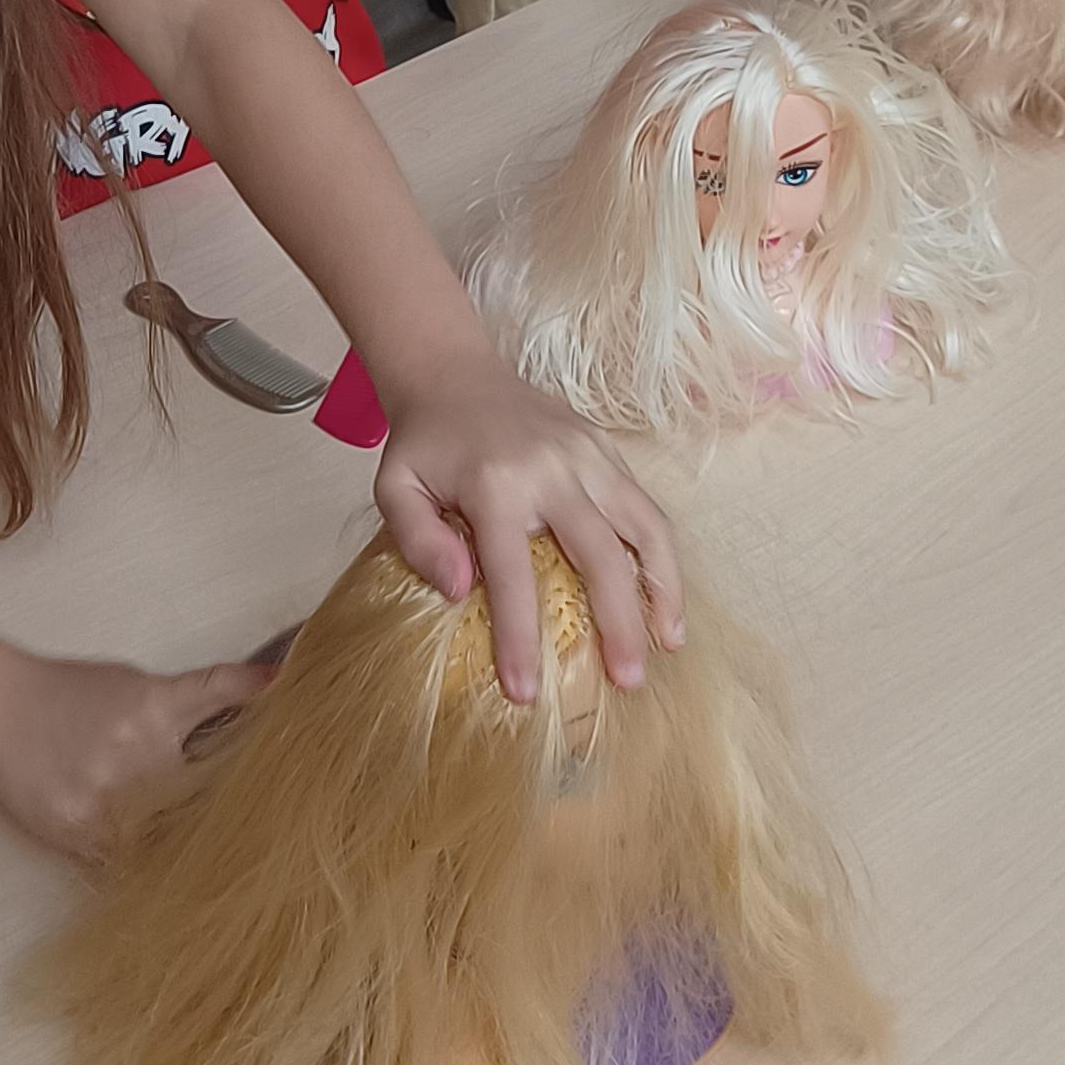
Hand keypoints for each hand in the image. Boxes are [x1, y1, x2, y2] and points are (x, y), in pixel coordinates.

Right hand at [0, 646, 283, 862]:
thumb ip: (202, 697)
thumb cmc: (72, 692)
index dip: (259, 766)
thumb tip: (271, 689)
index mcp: (157, 710)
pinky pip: (125, 864)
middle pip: (204, 802)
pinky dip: (144, 869)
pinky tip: (164, 880)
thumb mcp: (142, 682)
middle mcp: (136, 756)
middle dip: (229, 819)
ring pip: (168, 842)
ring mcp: (104, 801)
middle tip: (261, 840)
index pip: (226, 739)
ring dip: (188, 853)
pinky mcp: (76, 834)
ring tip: (215, 868)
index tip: (289, 786)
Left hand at [374, 354, 683, 701]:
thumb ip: (416, 540)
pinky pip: (645, 507)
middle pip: (601, 555)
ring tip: (670, 641)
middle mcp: (552, 470)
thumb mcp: (394, 487)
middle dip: (619, 623)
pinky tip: (664, 595)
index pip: (512, 574)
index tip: (525, 693)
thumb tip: (458, 591)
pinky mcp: (607, 448)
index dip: (519, 637)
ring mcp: (587, 455)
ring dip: (663, 587)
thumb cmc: (425, 443)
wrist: (454, 371)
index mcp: (495, 485)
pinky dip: (661, 554)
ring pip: (644, 526)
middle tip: (628, 681)